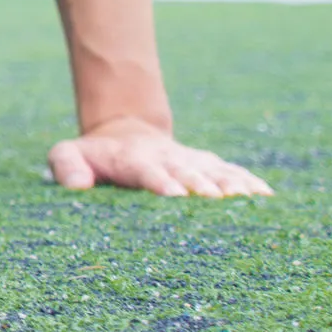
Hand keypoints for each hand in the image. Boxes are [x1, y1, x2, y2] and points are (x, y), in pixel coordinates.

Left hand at [47, 117, 273, 197]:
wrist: (125, 132)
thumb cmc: (93, 155)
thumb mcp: (68, 153)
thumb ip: (66, 165)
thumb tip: (77, 185)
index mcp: (132, 159)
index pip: (146, 171)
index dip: (160, 181)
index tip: (174, 194)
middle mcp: (166, 159)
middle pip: (185, 171)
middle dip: (200, 184)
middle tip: (215, 198)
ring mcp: (189, 161)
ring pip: (213, 171)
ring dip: (229, 184)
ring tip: (248, 198)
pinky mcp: (207, 165)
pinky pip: (231, 172)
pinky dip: (248, 182)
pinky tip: (266, 196)